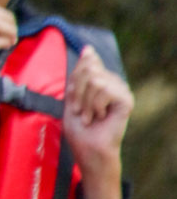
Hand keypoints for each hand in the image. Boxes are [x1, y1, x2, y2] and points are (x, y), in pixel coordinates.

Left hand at [64, 43, 132, 198]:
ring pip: (95, 79)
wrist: (88, 149)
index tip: (74, 101)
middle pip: (88, 68)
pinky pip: (104, 89)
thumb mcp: (72, 96)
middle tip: (80, 111)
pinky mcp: (127, 99)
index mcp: (100, 79)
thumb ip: (80, 72)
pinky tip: (100, 116)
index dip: (75, 81)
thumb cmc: (79, 129)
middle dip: (77, 92)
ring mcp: (121, 89)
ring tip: (89, 116)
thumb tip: (89, 48)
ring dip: (85, 102)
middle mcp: (113, 81)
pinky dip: (95, 105)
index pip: (87, 62)